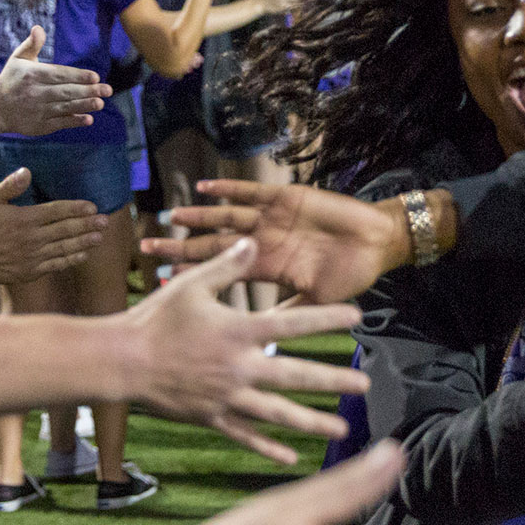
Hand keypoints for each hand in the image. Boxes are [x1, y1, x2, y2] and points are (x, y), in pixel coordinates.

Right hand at [0, 26, 111, 135]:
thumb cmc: (12, 79)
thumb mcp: (18, 59)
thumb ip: (31, 44)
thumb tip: (39, 28)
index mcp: (31, 75)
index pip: (58, 74)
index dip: (77, 76)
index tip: (95, 76)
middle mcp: (34, 93)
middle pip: (64, 92)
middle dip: (87, 91)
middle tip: (107, 90)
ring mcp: (36, 111)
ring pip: (64, 107)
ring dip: (84, 106)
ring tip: (100, 103)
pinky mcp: (38, 126)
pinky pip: (59, 123)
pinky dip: (73, 121)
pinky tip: (88, 118)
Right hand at [0, 168, 107, 284]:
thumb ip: (8, 186)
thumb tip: (26, 171)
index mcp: (23, 219)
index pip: (56, 212)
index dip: (76, 209)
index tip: (93, 206)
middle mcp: (31, 239)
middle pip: (65, 230)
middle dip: (87, 224)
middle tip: (106, 220)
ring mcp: (31, 257)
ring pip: (64, 248)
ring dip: (84, 242)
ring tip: (100, 236)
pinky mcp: (30, 272)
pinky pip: (56, 265)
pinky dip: (71, 259)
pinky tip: (83, 254)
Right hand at [125, 238, 371, 463]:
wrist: (120, 362)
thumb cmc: (154, 320)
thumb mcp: (191, 285)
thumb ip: (227, 266)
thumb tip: (254, 240)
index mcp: (238, 332)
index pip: (293, 323)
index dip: (327, 318)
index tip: (358, 318)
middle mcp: (240, 367)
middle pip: (296, 376)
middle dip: (333, 380)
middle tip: (364, 385)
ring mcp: (227, 397)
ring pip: (279, 414)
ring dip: (313, 420)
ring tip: (342, 428)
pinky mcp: (212, 418)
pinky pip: (246, 436)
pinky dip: (269, 448)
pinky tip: (292, 457)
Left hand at [142, 180, 405, 303]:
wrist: (376, 243)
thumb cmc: (349, 273)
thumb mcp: (315, 298)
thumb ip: (288, 311)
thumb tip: (262, 338)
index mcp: (266, 266)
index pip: (221, 270)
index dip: (194, 273)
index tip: (163, 280)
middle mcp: (261, 240)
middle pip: (213, 243)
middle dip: (182, 246)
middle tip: (148, 248)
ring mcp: (271, 218)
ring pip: (225, 216)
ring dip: (199, 216)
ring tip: (172, 215)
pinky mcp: (285, 197)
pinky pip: (251, 191)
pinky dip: (228, 188)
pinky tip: (205, 187)